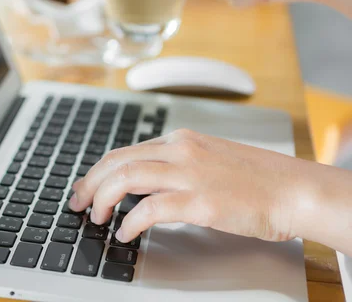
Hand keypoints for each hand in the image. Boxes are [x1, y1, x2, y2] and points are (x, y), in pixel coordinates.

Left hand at [69, 129, 338, 245]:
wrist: (294, 190)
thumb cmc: (257, 179)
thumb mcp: (209, 159)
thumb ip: (176, 165)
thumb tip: (143, 183)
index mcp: (180, 141)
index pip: (125, 151)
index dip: (98, 171)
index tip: (86, 187)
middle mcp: (180, 151)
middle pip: (117, 161)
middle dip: (90, 183)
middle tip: (78, 203)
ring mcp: (189, 173)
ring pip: (126, 178)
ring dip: (103, 199)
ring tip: (96, 217)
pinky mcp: (200, 200)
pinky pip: (150, 209)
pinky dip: (130, 222)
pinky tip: (125, 233)